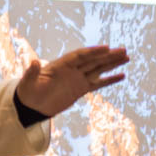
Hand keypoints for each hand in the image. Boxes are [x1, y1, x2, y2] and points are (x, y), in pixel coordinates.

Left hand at [15, 45, 129, 117]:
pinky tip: (122, 75)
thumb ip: (33, 72)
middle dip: (108, 56)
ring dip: (112, 63)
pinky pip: (98, 83)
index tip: (107, 48)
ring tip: (126, 57)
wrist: (32, 106)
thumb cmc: (28, 92)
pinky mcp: (81, 89)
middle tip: (123, 50)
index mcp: (61, 65)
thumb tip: (33, 62)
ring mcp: (77, 79)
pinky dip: (110, 80)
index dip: (93, 52)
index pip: (80, 56)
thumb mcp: (28, 82)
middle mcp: (72, 70)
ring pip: (98, 69)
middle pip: (93, 60)